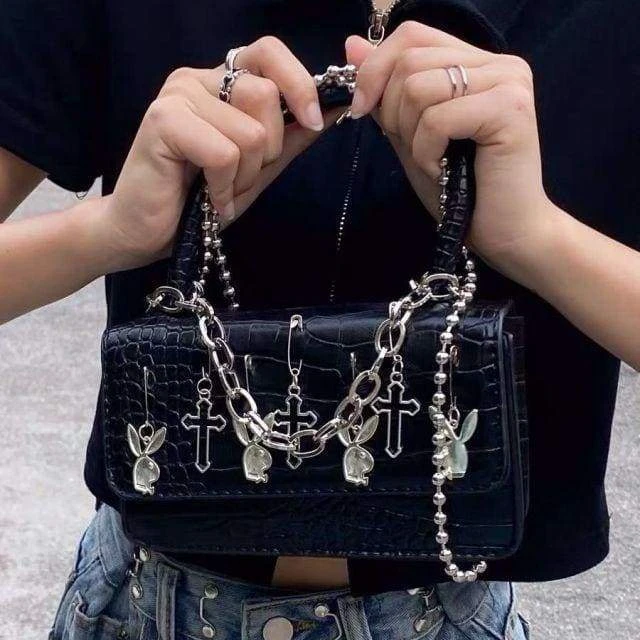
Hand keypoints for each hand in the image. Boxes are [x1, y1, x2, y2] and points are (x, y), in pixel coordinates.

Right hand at [101, 37, 338, 270]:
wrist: (147, 233)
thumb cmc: (199, 202)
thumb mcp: (257, 169)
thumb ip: (290, 138)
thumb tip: (334, 108)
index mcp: (221, 83)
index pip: (270, 53)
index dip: (299, 85)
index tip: (312, 123)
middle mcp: (198, 79)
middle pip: (266, 95)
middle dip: (266, 151)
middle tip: (238, 177)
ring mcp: (178, 95)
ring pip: (251, 131)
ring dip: (244, 176)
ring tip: (218, 190)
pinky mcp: (163, 119)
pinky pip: (225, 153)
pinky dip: (224, 187)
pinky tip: (208, 199)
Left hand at [345, 23, 555, 279]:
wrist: (502, 232)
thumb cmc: (460, 190)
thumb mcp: (410, 134)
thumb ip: (386, 91)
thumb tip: (351, 46)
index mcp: (476, 63)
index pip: (411, 36)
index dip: (375, 69)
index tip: (362, 109)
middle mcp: (498, 63)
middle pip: (410, 60)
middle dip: (392, 111)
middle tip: (414, 149)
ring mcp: (508, 82)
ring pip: (418, 87)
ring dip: (411, 136)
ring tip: (435, 162)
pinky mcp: (510, 109)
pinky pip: (437, 119)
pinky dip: (427, 152)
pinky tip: (445, 170)